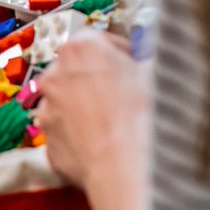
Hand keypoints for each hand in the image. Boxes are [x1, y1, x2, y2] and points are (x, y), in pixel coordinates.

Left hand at [38, 29, 148, 190]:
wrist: (129, 168)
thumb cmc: (145, 119)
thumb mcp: (160, 73)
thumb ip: (150, 59)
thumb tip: (154, 59)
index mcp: (81, 48)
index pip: (100, 40)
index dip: (121, 53)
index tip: (133, 64)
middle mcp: (56, 75)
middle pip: (79, 70)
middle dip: (101, 80)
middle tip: (128, 95)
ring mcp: (48, 109)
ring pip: (69, 102)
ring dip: (88, 108)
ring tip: (118, 123)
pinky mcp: (48, 141)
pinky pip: (66, 133)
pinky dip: (82, 136)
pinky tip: (106, 143)